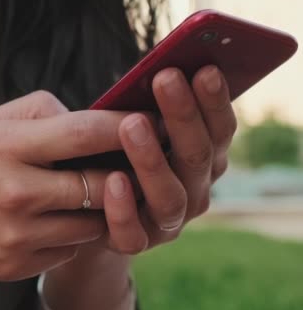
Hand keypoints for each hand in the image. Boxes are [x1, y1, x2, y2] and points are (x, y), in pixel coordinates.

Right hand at [0, 91, 132, 280]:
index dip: (125, 125)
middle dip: (128, 172)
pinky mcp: (16, 266)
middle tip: (143, 161)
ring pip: (93, 223)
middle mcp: (15, 193)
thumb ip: (44, 113)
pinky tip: (59, 219)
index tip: (155, 120)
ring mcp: (16, 236)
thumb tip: (95, 122)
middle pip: (100, 184)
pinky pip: (71, 250)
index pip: (83, 133)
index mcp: (7, 147)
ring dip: (102, 207)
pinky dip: (74, 234)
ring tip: (95, 190)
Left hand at [103, 66, 236, 252]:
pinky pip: (133, 234)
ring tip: (131, 123)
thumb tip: (149, 68)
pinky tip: (113, 180)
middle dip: (183, 116)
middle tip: (166, 79)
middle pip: (198, 156)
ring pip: (171, 196)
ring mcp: (168, 220)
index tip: (205, 69)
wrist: (90, 209)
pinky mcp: (137, 242)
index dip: (214, 101)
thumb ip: (140, 102)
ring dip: (152, 159)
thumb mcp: (128, 122)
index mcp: (202, 156)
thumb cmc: (113, 151)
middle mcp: (194, 189)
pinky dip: (124, 208)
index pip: (219, 129)